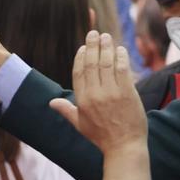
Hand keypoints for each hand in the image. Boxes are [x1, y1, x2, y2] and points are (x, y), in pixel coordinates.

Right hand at [50, 31, 146, 155]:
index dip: (80, 57)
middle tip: (95, 33)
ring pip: (107, 63)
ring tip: (106, 37)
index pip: (78, 72)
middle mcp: (95, 94)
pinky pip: (122, 70)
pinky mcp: (128, 92)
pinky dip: (121, 57)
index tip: (83, 47)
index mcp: (82, 100)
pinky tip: (120, 50)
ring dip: (107, 47)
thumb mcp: (80, 125)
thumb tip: (52, 102)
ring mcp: (112, 93)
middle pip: (92, 63)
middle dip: (92, 46)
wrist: (124, 146)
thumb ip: (66, 110)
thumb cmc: (102, 137)